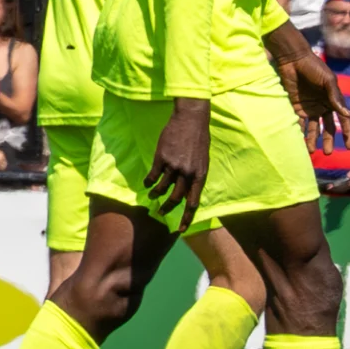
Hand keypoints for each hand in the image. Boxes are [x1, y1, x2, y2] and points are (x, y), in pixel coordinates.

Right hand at [145, 98, 209, 231]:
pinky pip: (152, 176)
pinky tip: (146, 183)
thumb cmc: (199, 138)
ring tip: (153, 197)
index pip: (193, 202)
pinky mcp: (161, 158)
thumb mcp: (203, 159)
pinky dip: (149, 182)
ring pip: (162, 188)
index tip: (181, 229)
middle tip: (161, 213)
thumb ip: (196, 174)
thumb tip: (189, 188)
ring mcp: (173, 166)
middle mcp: (187, 173)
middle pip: (176, 198)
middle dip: (168, 208)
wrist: (191, 119)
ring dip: (156, 195)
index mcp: (200, 174)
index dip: (187, 217)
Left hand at [275, 49, 349, 150]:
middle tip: (327, 153)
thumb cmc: (314, 68)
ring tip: (311, 151)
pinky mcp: (295, 106)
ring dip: (312, 139)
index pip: (342, 120)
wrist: (293, 60)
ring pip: (312, 128)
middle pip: (327, 127)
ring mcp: (309, 108)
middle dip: (328, 140)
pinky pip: (297, 122)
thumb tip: (346, 114)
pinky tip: (298, 141)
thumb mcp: (328, 81)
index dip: (346, 133)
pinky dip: (298, 131)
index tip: (349, 147)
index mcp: (334, 101)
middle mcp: (323, 106)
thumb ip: (335, 97)